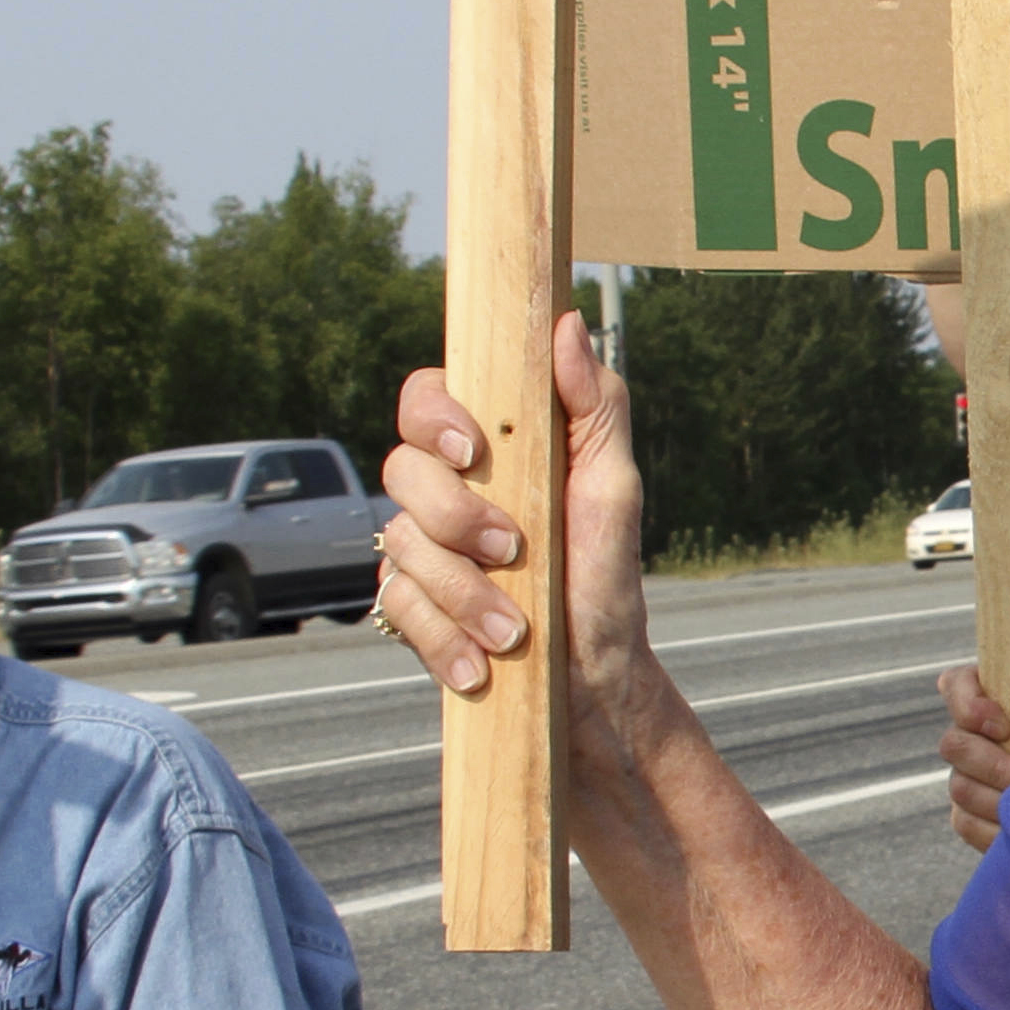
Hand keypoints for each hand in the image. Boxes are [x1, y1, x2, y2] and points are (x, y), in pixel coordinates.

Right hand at [381, 315, 655, 740]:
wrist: (595, 684)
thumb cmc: (604, 580)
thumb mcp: (613, 490)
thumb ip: (595, 407)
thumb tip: (567, 324)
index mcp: (490, 452)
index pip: (425, 399)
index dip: (434, 416)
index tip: (473, 452)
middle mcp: (444, 494)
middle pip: (400, 469)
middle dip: (456, 518)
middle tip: (512, 551)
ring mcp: (421, 552)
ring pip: (397, 544)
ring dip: (463, 592)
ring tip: (515, 628)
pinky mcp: (410, 610)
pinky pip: (397, 607)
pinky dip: (445, 638)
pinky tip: (483, 663)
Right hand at [932, 622, 1009, 853]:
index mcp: (994, 697)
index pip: (953, 684)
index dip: (968, 703)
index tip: (1003, 722)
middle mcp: (973, 735)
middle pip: (952, 743)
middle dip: (989, 762)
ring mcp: (967, 777)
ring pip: (959, 787)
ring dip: (996, 798)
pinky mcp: (971, 817)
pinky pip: (964, 822)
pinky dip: (992, 828)